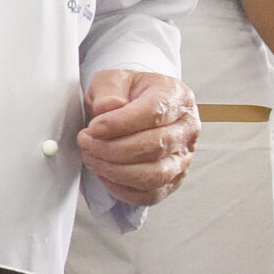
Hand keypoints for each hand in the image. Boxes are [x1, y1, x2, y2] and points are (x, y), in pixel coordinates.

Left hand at [79, 70, 199, 206]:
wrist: (136, 106)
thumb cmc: (127, 93)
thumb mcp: (113, 80)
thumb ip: (108, 90)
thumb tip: (107, 108)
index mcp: (176, 96)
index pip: (153, 113)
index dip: (120, 124)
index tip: (93, 128)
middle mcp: (186, 128)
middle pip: (154, 147)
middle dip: (112, 149)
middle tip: (86, 143)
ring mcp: (183, 157)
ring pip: (153, 175)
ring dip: (115, 171)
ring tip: (91, 158)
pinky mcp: (174, 179)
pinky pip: (150, 194)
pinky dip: (123, 189)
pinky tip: (104, 174)